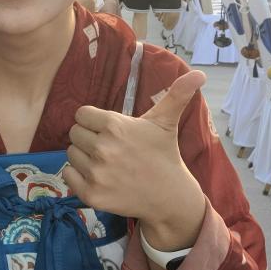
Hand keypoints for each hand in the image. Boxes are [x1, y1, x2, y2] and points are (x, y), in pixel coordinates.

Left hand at [65, 70, 207, 249]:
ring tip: (106, 162)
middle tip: (109, 147)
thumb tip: (202, 73)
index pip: (81, 114)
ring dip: (84, 157)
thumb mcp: (166, 122)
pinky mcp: (91, 194)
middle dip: (88, 138)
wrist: (169, 196)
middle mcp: (102, 148)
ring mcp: (96, 173)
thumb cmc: (163, 154)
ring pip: (70, 154)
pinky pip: (67, 175)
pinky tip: (98, 177)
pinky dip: (77, 176)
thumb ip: (177, 94)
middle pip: (74, 134)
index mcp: (114, 126)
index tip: (108, 130)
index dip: (93, 121)